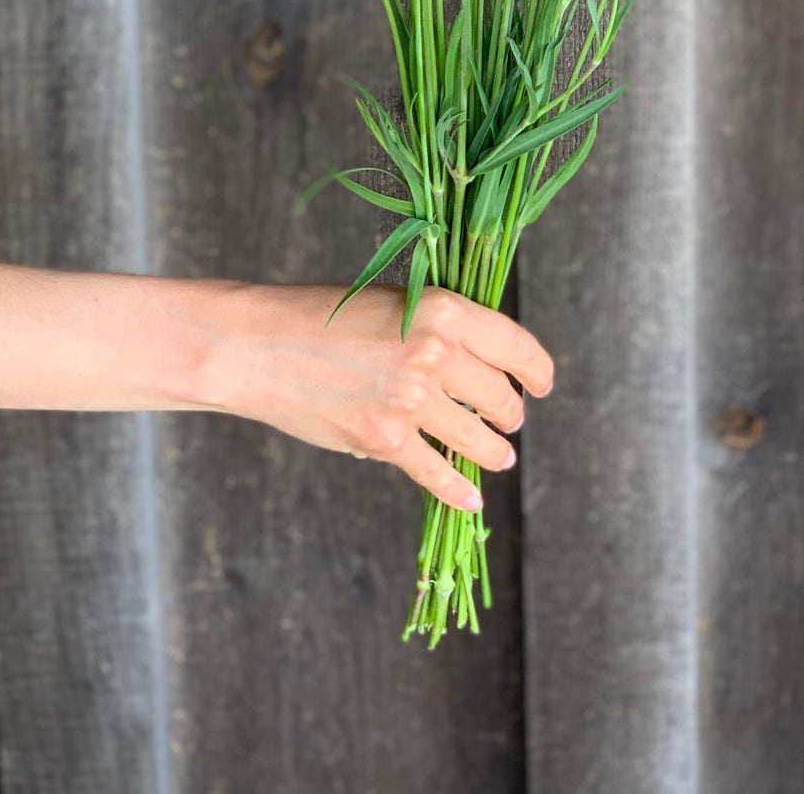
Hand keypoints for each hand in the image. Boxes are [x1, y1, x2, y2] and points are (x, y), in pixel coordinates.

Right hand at [202, 283, 553, 510]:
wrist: (260, 345)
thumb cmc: (323, 316)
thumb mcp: (396, 303)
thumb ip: (441, 331)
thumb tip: (481, 366)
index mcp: (444, 309)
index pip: (514, 346)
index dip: (537, 369)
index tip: (543, 383)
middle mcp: (436, 353)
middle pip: (501, 397)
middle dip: (511, 414)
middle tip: (510, 420)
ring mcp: (411, 400)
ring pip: (479, 440)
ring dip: (495, 453)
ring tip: (500, 457)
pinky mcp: (385, 440)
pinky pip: (437, 474)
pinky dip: (459, 491)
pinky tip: (471, 498)